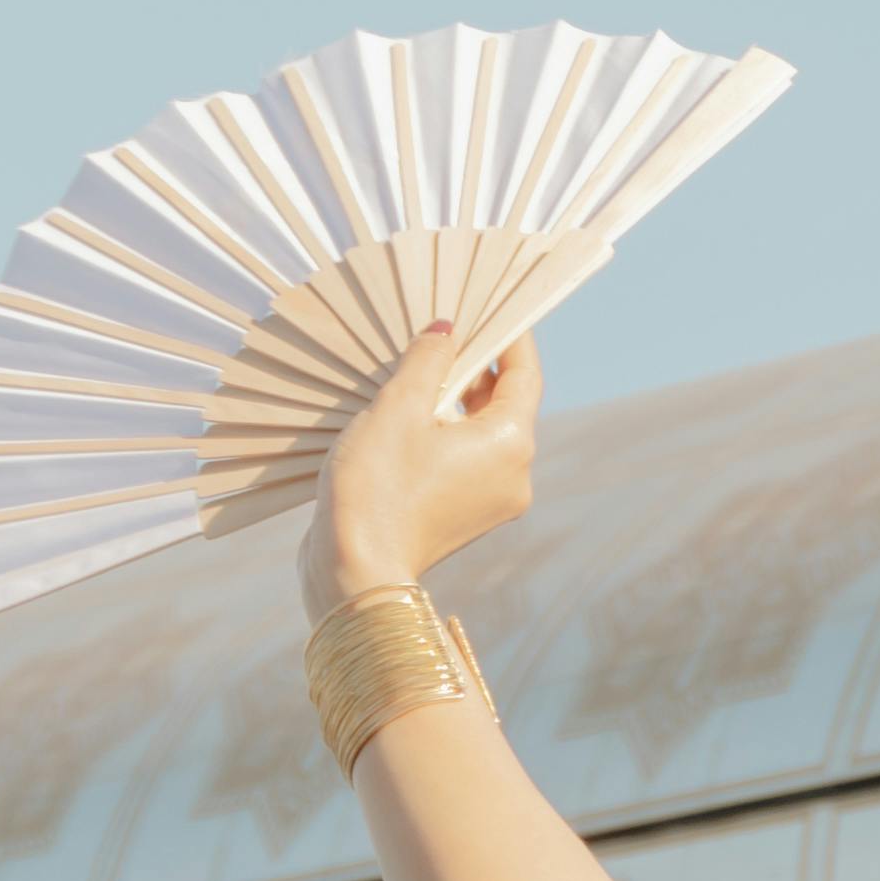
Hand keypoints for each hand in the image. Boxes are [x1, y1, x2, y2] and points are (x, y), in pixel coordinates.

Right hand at [303, 325, 542, 614]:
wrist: (355, 573)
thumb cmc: (377, 487)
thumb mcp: (398, 408)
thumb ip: (427, 362)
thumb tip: (447, 332)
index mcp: (512, 444)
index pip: (524, 375)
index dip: (510, 338)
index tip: (493, 307)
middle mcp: (514, 475)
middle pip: (504, 404)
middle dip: (476, 367)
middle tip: (445, 331)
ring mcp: (492, 501)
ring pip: (482, 433)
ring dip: (455, 400)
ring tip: (416, 369)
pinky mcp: (465, 516)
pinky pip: (465, 460)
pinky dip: (446, 433)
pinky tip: (408, 415)